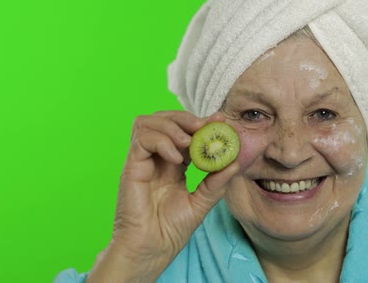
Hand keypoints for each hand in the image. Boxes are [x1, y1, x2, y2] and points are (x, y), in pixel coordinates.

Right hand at [86, 111, 238, 282]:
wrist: (153, 248)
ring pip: (148, 122)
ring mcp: (142, 160)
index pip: (184, 131)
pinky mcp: (131, 167)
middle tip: (205, 126)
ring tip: (189, 142)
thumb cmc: (171, 228)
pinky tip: (176, 158)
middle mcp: (156, 157)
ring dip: (171, 125)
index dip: (201, 122)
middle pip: (164, 119)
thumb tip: (235, 162)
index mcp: (173, 163)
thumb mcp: (203, 201)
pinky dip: (161, 141)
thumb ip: (217, 181)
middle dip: (186, 118)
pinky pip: (141, 140)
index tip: (221, 121)